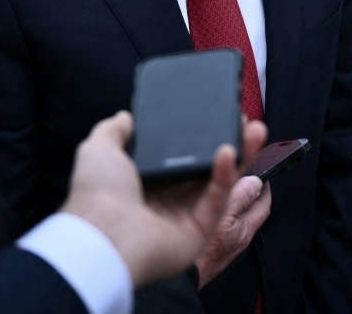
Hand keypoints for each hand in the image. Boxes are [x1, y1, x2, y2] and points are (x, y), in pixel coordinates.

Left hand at [59, 111, 267, 287]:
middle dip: (227, 142)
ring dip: (238, 154)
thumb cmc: (98, 194)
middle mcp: (166, 198)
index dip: (198, 136)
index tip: (213, 115)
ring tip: (254, 129)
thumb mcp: (98, 150)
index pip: (178, 156)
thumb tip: (125, 116)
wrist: (103, 236)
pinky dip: (226, 176)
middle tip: (243, 120)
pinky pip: (217, 200)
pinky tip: (229, 152)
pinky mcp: (199, 230)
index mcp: (143, 181)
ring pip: (219, 181)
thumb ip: (113, 130)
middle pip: (205, 167)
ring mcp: (185, 216)